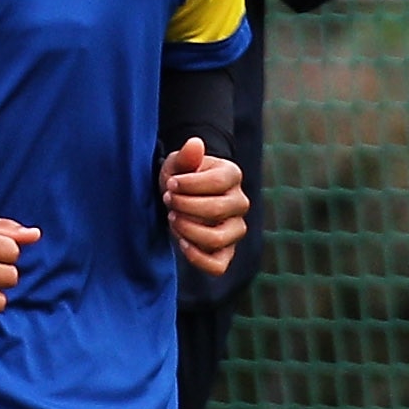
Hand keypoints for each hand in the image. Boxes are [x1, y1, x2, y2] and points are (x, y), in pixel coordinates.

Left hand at [160, 137, 248, 273]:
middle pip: (216, 210)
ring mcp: (235, 229)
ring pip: (218, 238)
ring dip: (189, 230)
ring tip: (173, 219)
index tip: (170, 184)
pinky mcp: (226, 251)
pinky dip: (197, 257)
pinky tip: (181, 241)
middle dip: (184, 206)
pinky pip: (218, 265)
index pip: (218, 183)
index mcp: (233, 176)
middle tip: (167, 201)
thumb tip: (195, 144)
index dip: (190, 185)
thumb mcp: (178, 163)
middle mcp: (240, 203)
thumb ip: (186, 156)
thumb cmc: (179, 178)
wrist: (178, 196)